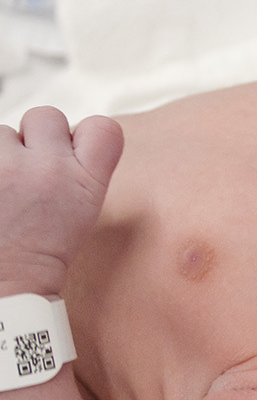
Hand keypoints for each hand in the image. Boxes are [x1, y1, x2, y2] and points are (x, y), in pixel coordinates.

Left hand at [0, 108, 122, 294]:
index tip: (74, 151)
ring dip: (2, 153)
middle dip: (36, 138)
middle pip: (47, 117)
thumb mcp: (81, 214)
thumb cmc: (39, 253)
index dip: (85, 134)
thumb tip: (59, 142)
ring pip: (3, 132)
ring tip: (4, 188)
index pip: (103, 127)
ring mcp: (4, 166)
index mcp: (84, 182)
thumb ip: (77, 172)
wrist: (6, 282)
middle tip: (29, 173)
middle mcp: (47, 167)